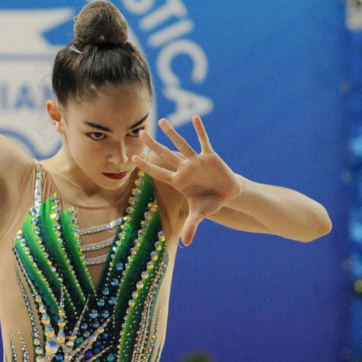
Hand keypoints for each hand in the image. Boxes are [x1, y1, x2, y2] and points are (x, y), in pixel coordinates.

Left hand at [131, 115, 241, 245]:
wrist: (228, 194)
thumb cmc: (210, 203)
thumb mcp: (200, 214)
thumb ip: (192, 226)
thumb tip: (187, 243)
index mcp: (178, 181)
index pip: (158, 172)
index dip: (147, 166)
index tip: (133, 159)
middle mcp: (184, 168)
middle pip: (165, 154)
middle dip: (153, 145)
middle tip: (141, 133)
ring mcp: (196, 161)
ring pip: (181, 144)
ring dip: (172, 133)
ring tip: (162, 120)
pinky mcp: (210, 156)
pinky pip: (203, 140)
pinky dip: (200, 130)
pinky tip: (195, 118)